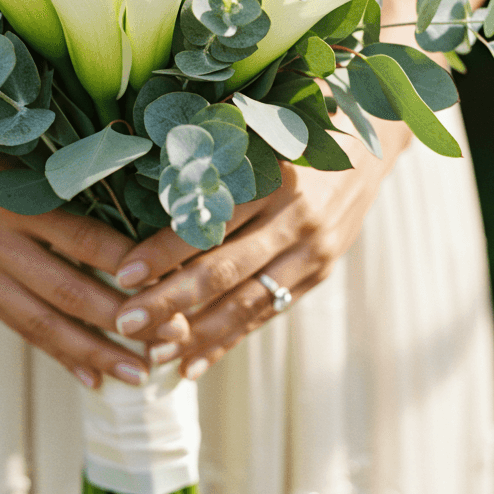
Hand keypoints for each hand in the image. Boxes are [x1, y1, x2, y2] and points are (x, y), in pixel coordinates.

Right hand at [0, 122, 190, 388]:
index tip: (176, 286)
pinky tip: (93, 379)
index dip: (131, 266)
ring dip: (96, 352)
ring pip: (45, 322)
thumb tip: (148, 229)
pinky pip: (22, 328)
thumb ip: (79, 189)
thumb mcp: (32, 156)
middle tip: (172, 339)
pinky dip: (60, 355)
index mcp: (14, 198)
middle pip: (68, 291)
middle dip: (124, 322)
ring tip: (139, 374)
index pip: (85, 239)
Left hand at [112, 118, 411, 376]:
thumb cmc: (293, 129)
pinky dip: (228, 341)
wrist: (370, 141)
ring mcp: (312, 251)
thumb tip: (138, 182)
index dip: (165, 250)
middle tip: (126, 323)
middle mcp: (295, 217)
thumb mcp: (257, 130)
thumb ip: (212, 157)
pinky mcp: (319, 273)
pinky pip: (267, 314)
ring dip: (197, 334)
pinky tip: (193, 365)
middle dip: (171, 302)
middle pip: (224, 269)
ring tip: (154, 355)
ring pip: (247, 302)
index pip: (210, 221)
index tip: (123, 273)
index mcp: (272, 174)